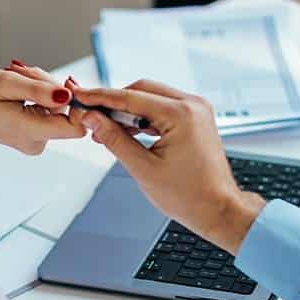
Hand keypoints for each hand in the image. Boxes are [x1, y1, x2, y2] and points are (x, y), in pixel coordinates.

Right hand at [0, 67, 84, 154]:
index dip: (78, 102)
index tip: (62, 82)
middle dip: (51, 86)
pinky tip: (18, 89)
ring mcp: (35, 140)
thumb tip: (68, 95)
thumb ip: (38, 90)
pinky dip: (37, 95)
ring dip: (42, 88)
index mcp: (30, 131)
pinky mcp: (33, 135)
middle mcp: (36, 142)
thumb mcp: (5, 83)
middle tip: (24, 73)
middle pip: (66, 111)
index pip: (76, 126)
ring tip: (16, 79)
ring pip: (57, 108)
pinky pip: (47, 111)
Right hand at [67, 79, 264, 252]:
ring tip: (105, 129)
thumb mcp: (143, 168)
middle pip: (140, 90)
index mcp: (181, 114)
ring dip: (127, 110)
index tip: (80, 97)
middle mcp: (192, 105)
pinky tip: (126, 130)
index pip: (129, 97)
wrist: (219, 210)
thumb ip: (114, 139)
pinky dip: (142, 116)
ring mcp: (196, 110)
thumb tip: (93, 119)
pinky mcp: (195, 118)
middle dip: (113, 102)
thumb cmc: (191, 196)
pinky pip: (162, 107)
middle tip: (90, 115)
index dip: (99, 97)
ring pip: (150, 97)